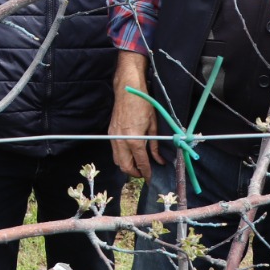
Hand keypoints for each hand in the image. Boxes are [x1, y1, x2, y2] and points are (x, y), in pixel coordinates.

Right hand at [111, 51, 159, 177]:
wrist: (127, 90)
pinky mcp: (110, 133)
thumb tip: (159, 160)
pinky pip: (114, 151)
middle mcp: (121, 141)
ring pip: (117, 160)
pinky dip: (121, 157)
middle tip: (144, 174)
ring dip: (126, 166)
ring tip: (137, 166)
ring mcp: (113, 137)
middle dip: (134, 173)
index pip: (140, 163)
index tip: (150, 179)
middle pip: (125, 166)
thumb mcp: (153, 126)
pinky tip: (130, 154)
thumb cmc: (143, 105)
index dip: (146, 173)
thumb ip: (155, 146)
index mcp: (134, 140)